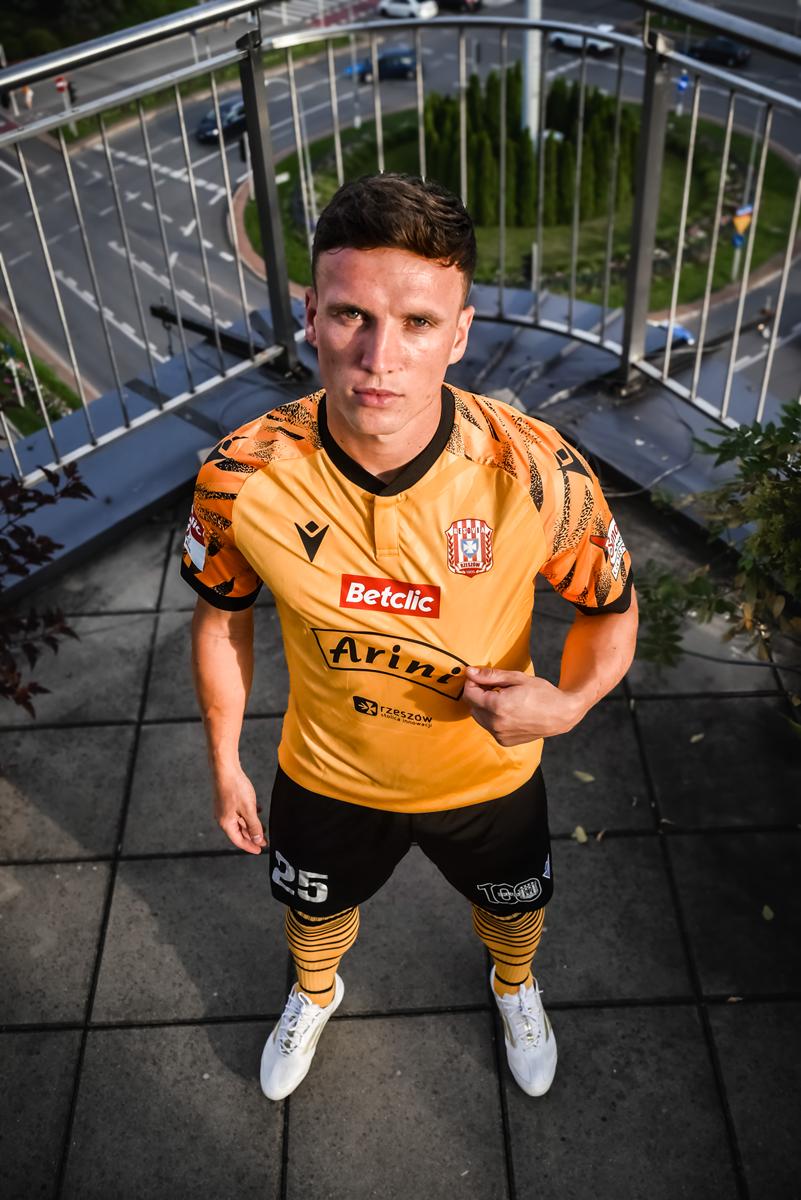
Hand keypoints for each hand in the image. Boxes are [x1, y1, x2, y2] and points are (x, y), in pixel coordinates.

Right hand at [213, 765, 265, 853]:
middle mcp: (223, 818)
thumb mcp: (248, 809)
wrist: (225, 768)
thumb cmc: (234, 788)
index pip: (239, 840)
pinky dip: (249, 814)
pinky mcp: (228, 800)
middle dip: (252, 837)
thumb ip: (254, 826)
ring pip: (240, 821)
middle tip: (264, 841)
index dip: (250, 846)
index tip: (260, 850)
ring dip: (252, 825)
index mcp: (226, 823)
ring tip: (263, 828)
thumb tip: (257, 839)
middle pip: (239, 832)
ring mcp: (225, 809)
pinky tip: (258, 811)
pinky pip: (239, 812)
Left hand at [462, 665, 585, 745]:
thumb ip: (490, 676)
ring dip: (484, 706)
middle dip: (478, 694)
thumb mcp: (516, 678)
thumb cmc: (542, 693)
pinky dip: (492, 718)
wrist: (561, 714)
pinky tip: (507, 711)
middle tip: (494, 686)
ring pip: (479, 717)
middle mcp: (496, 723)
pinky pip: (489, 727)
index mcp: (497, 706)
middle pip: (472, 706)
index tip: (481, 677)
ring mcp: (500, 735)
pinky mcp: (504, 741)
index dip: (472, 682)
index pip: (469, 693)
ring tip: (502, 698)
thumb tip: (469, 672)